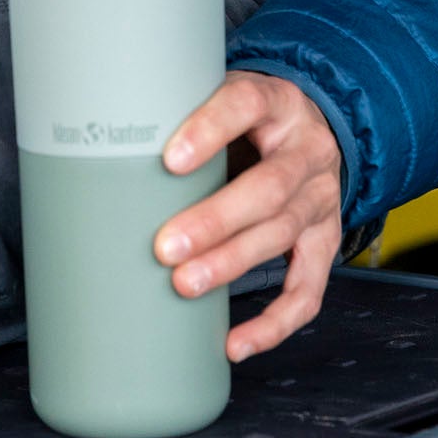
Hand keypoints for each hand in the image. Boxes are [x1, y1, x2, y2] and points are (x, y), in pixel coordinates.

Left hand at [153, 70, 343, 360]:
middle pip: (269, 187)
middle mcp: (309, 150)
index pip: (246, 105)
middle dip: (215, 221)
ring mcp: (321, 199)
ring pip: (281, 234)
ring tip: (184, 283)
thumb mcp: (225, 94)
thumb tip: (112, 134)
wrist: (313, 128)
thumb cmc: (250, 117)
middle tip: (166, 247)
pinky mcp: (325, 242)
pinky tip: (236, 343)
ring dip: (231, 264)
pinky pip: (308, 289)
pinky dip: (274, 322)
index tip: (169, 160)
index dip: (210, 130)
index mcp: (278, 101)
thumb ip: (185, 107)